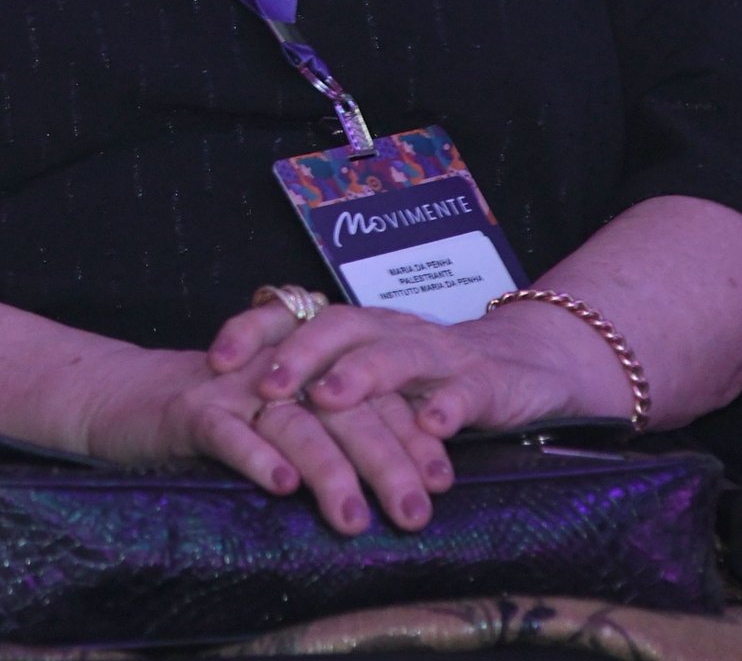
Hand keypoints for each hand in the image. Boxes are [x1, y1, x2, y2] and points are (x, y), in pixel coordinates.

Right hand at [73, 336, 452, 537]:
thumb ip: (326, 435)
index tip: (443, 480)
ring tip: (355, 518)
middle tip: (415, 511)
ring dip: (328, 470)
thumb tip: (396, 482)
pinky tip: (281, 486)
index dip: (408, 433)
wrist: (126, 397)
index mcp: (304, 370)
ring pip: (293, 423)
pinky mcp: (191, 409)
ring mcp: (234, 388)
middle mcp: (277, 371)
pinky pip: (228, 431)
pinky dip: (256, 456)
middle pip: (342, 409)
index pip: (367, 394)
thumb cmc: (210, 417)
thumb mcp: (275, 420)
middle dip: (384, 459)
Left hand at [202, 294, 631, 524]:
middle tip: (265, 386)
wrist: (526, 365)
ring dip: (361, 376)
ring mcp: (440, 355)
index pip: (299, 314)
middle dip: (300, 355)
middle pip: (340, 328)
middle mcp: (393, 332)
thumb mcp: (372, 381)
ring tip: (329, 398)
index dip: (256, 331)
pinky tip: (431, 427)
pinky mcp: (485, 384)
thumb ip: (320, 390)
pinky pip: (465, 393)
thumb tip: (238, 417)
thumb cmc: (430, 381)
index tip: (214, 359)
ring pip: (396, 355)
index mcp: (360, 329)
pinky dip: (447, 408)